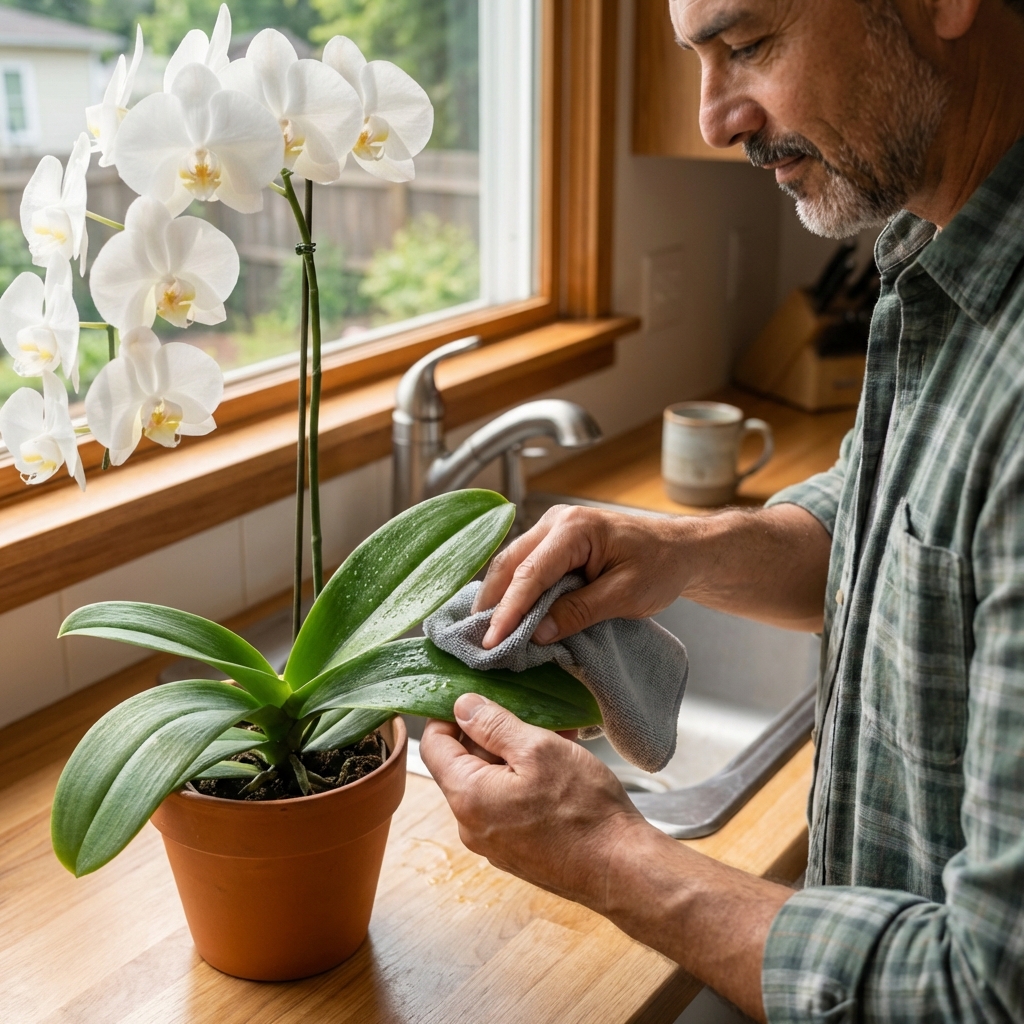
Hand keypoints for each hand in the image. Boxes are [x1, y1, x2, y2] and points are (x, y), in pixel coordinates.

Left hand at [419, 693, 652, 908]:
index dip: (448, 715)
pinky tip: (557, 767)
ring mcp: (494, 843)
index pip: (434, 745)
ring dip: (514, 756)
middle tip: (526, 714)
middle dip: (492, 735)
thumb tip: (462, 706)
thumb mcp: (538, 748)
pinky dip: (524, 781)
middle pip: (463, 764)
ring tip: (552, 737)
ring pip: (490, 783)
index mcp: (467, 797)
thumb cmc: (583, 810)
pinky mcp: (516, 852)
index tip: (472, 698)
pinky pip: (507, 806)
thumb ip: (494, 725)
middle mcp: (471, 826)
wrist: (621, 869)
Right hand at [473, 504, 693, 648]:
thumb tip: (538, 633)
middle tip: (477, 641)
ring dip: (498, 597)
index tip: (492, 641)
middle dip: (492, 603)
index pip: (530, 574)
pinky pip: (524, 564)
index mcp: (575, 529)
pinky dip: (512, 590)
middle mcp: (556, 522)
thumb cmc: (660, 567)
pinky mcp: (553, 541)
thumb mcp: (625, 595)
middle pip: (510, 564)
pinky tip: (505, 614)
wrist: (679, 549)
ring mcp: (552, 528)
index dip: (509, 610)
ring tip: (485, 632)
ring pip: (511, 563)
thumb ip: (580, 612)